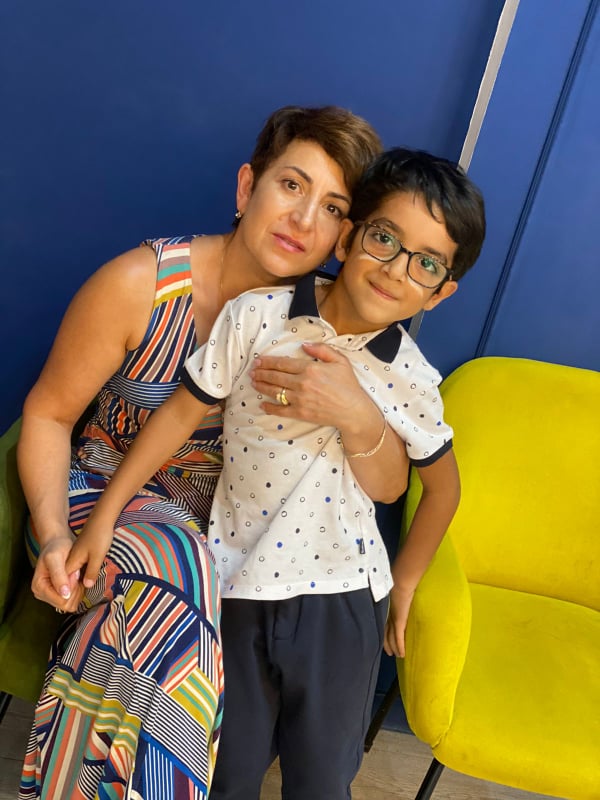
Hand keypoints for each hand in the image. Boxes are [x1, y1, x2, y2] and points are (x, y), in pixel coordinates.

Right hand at [32, 533, 82, 611]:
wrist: (59, 543)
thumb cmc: (57, 547)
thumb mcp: (56, 557)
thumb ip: (59, 575)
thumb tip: (64, 594)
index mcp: (39, 587)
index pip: (62, 600)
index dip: (72, 588)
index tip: (73, 571)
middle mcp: (43, 594)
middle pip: (67, 605)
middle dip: (75, 588)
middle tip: (75, 571)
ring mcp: (51, 595)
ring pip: (72, 604)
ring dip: (78, 589)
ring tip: (75, 573)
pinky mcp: (60, 594)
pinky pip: (74, 600)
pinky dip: (79, 589)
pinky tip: (77, 577)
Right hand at [64, 515, 114, 590]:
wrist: (101, 518)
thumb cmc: (100, 535)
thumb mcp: (98, 555)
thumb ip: (91, 571)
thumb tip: (86, 587)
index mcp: (69, 563)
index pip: (65, 586)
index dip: (72, 594)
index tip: (83, 596)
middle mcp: (68, 563)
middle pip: (66, 585)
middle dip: (74, 593)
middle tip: (86, 594)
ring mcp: (73, 560)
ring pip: (72, 580)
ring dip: (79, 587)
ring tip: (89, 589)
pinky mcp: (79, 558)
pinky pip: (77, 574)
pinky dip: (82, 579)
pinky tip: (91, 580)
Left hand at [250, 342, 371, 427]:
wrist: (353, 410)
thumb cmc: (348, 385)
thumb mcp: (340, 360)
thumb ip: (321, 350)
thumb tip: (304, 345)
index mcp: (310, 369)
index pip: (282, 363)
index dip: (268, 361)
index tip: (258, 360)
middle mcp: (301, 383)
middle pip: (275, 376)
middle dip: (261, 372)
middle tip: (252, 370)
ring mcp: (299, 399)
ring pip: (274, 391)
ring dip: (261, 386)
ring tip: (253, 382)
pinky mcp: (300, 413)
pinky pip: (280, 410)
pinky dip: (269, 407)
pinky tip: (262, 404)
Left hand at [384, 586, 414, 658]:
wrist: (400, 582)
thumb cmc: (396, 581)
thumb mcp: (391, 590)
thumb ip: (391, 595)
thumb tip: (391, 594)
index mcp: (384, 609)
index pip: (382, 625)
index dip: (383, 634)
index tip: (383, 640)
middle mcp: (387, 616)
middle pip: (385, 634)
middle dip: (387, 644)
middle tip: (389, 653)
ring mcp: (393, 620)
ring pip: (392, 638)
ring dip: (394, 648)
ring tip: (396, 656)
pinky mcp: (399, 622)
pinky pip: (399, 638)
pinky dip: (400, 647)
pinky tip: (402, 654)